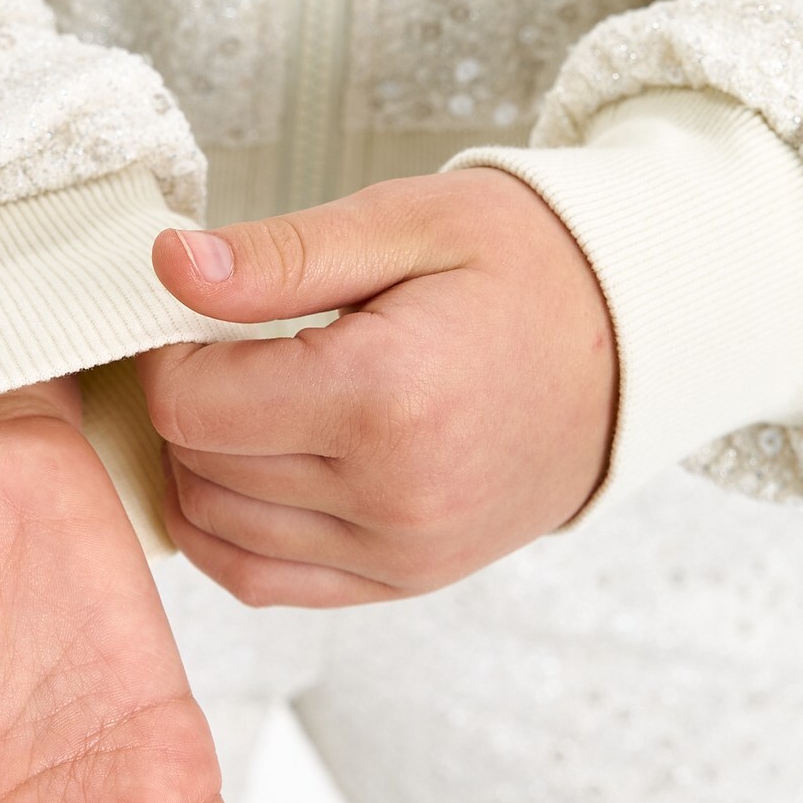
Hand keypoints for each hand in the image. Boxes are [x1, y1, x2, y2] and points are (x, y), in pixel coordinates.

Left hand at [137, 170, 617, 606]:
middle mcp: (394, 492)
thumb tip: (168, 267)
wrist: (634, 343)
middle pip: (200, 466)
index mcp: (388, 394)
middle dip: (185, 403)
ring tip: (244, 398)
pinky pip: (263, 580)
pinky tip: (246, 467)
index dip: (167, 353)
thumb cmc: (524, 266)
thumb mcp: (406, 222)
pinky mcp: (407, 578)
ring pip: (218, 528)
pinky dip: (227, 529)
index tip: (197, 314)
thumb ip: (279, 253)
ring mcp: (402, 549)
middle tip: (221, 346)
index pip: (191, 405)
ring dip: (201, 464)